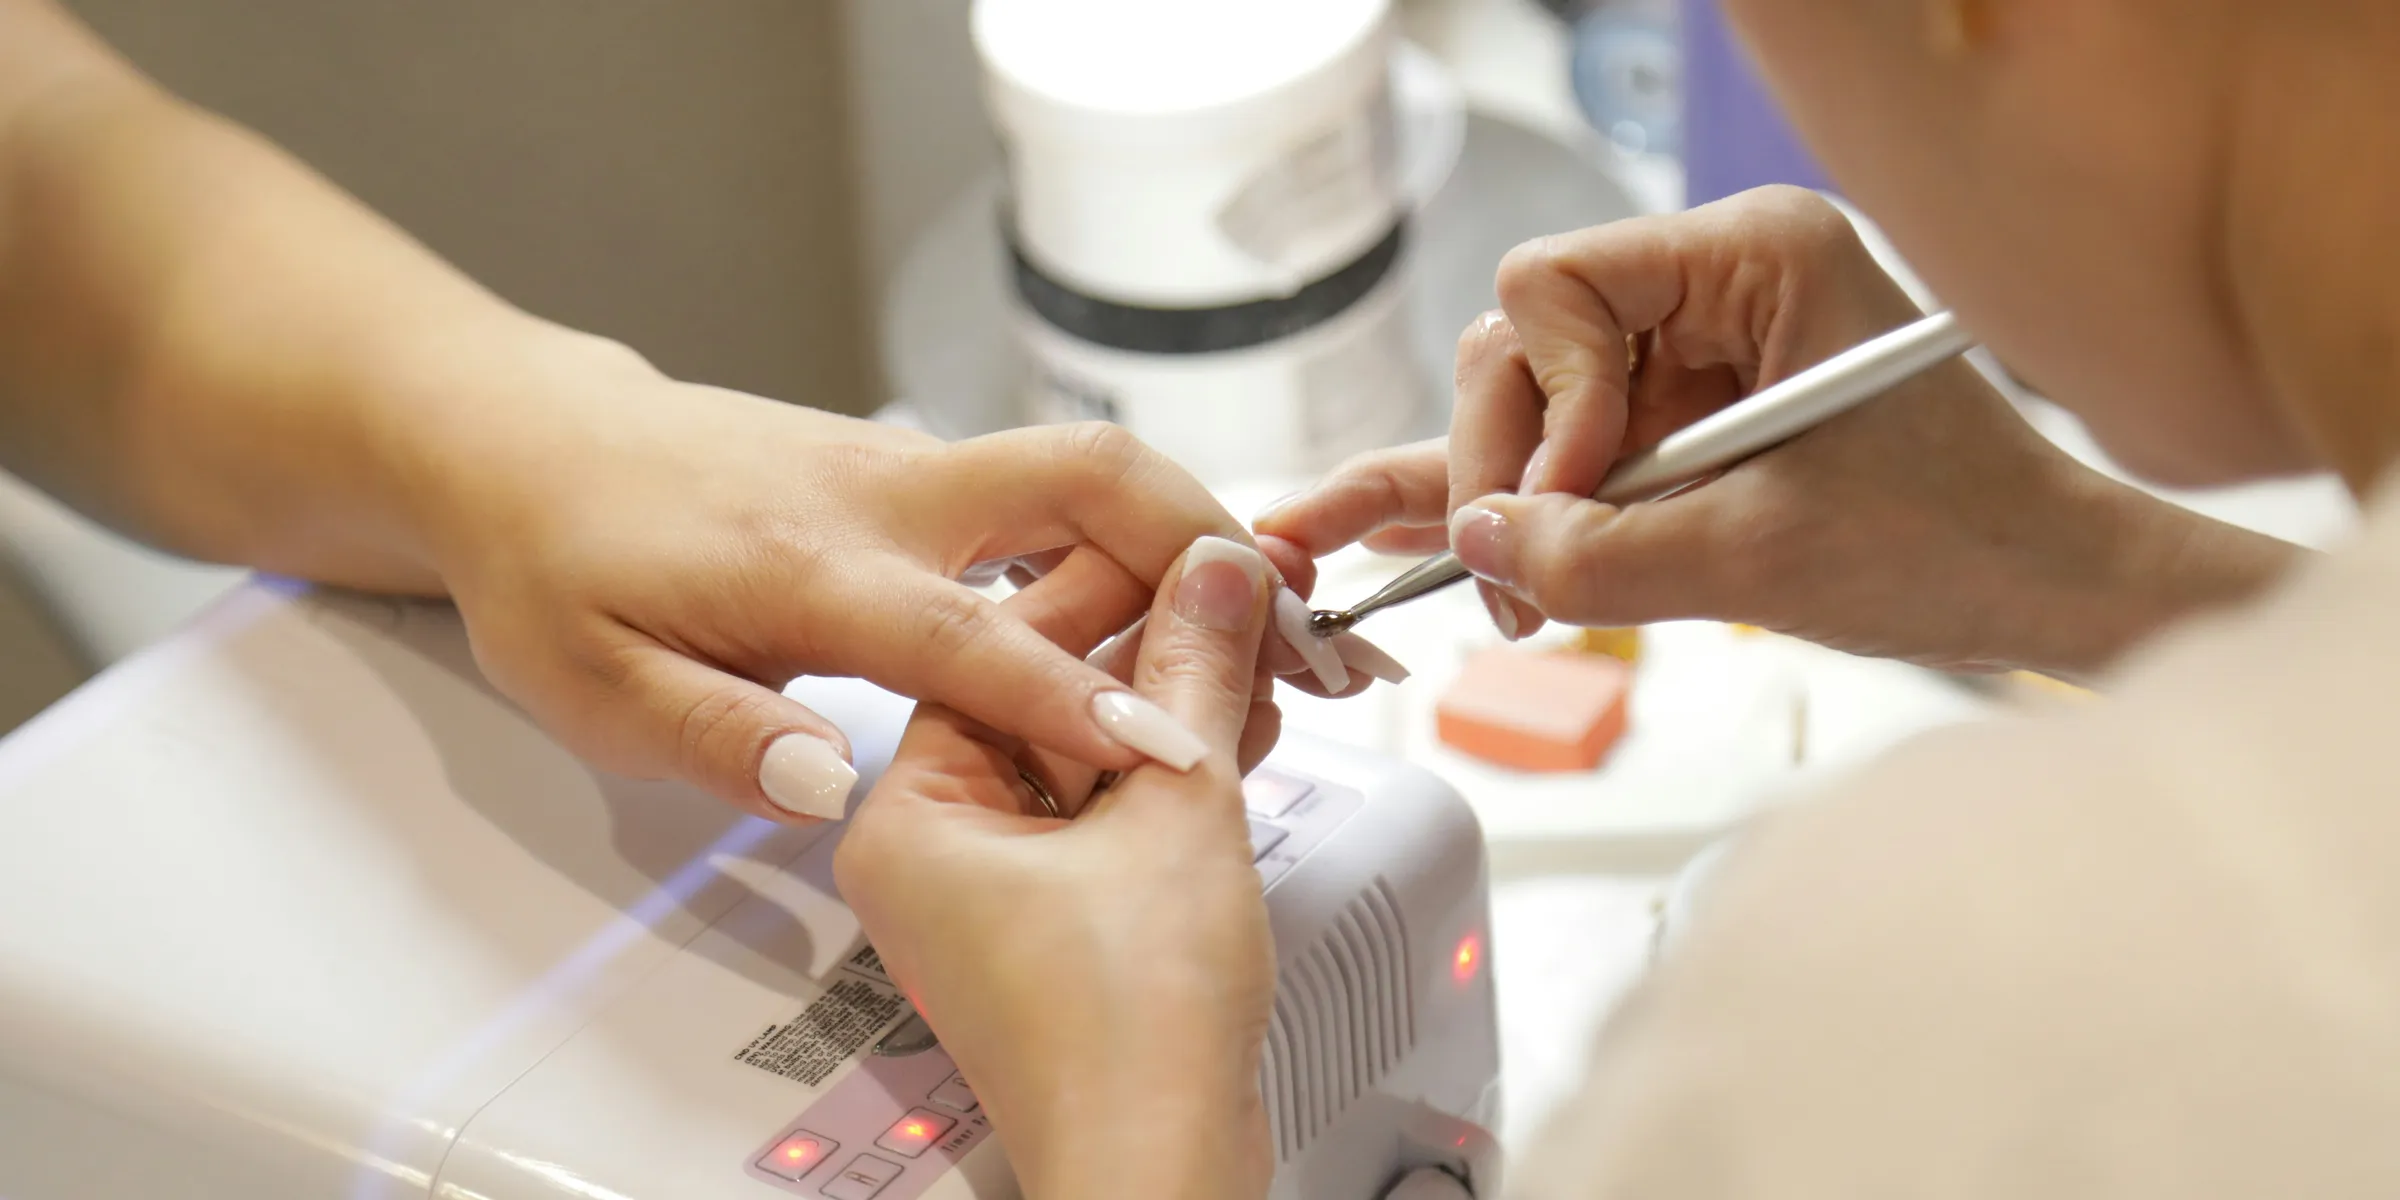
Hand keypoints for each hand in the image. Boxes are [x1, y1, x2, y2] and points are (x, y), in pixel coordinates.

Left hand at [408, 339, 1371, 822]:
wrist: (530, 443)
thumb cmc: (560, 567)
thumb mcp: (593, 685)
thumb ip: (716, 735)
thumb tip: (834, 782)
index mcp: (810, 565)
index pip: (971, 635)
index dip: (1078, 699)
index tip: (1176, 751)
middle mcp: (884, 496)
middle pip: (1084, 476)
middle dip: (1204, 540)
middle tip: (1298, 631)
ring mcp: (910, 469)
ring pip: (1086, 470)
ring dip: (1191, 534)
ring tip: (1277, 628)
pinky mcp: (920, 471)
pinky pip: (1054, 491)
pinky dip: (1135, 537)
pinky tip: (1173, 608)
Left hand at [835, 536, 1279, 1199]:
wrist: (1158, 1168)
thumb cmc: (1126, 1031)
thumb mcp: (1175, 808)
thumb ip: (1193, 673)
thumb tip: (1215, 573)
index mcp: (910, 813)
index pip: (998, 649)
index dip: (1109, 586)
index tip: (1186, 548)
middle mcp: (933, 850)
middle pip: (1042, 699)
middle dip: (1151, 653)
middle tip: (1237, 597)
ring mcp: (991, 894)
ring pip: (1082, 758)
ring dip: (1172, 711)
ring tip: (1258, 658)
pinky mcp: (1051, 929)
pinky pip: (1103, 816)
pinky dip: (1168, 777)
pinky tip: (1241, 730)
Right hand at [1259, 187, 2296, 676]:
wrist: (2046, 590)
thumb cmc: (1959, 544)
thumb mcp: (1762, 559)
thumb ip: (1603, 552)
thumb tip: (1480, 542)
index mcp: (1755, 256)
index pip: (1557, 284)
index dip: (1543, 398)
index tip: (1571, 496)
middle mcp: (1713, 285)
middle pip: (1526, 344)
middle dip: (1508, 463)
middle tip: (1514, 575)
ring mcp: (1694, 354)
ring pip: (1533, 406)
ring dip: (1508, 500)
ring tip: (1495, 593)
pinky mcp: (1687, 424)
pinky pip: (1570, 453)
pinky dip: (1515, 500)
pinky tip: (1417, 533)